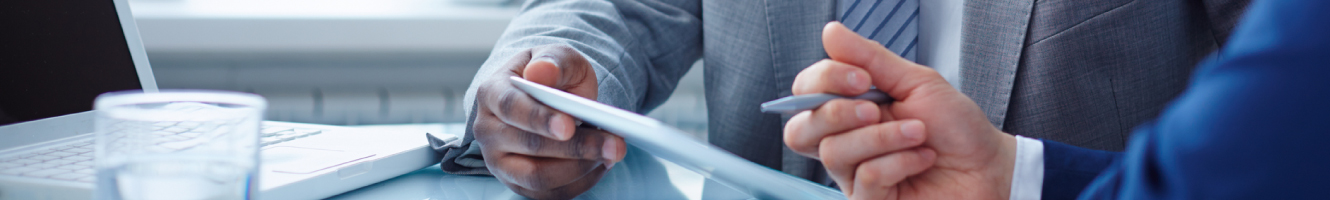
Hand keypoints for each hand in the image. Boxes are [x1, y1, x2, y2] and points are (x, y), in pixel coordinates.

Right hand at [472, 44, 627, 198]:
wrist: (544, 95)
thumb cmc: (550, 75)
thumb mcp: (556, 57)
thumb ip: (553, 61)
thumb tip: (540, 72)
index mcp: (491, 93)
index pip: (511, 108)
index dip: (540, 118)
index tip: (569, 125)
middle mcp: (488, 131)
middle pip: (529, 146)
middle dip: (576, 147)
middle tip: (615, 144)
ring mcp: (499, 161)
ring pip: (538, 177)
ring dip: (581, 168)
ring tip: (612, 152)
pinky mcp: (517, 183)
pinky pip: (549, 194)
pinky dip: (580, 182)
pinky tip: (601, 164)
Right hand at [783, 22, 1018, 199]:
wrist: (988, 168)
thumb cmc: (956, 128)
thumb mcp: (915, 81)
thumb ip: (870, 58)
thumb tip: (832, 33)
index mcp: (850, 109)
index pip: (805, 94)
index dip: (822, 81)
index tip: (861, 77)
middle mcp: (846, 142)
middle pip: (800, 131)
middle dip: (837, 112)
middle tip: (875, 108)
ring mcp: (854, 175)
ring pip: (834, 152)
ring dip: (883, 137)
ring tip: (917, 133)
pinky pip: (865, 177)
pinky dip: (899, 161)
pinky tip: (921, 159)